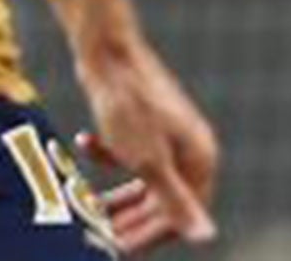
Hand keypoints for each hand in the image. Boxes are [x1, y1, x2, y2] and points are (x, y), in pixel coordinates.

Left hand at [77, 43, 219, 251]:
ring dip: (117, 194)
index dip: (151, 236)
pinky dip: (106, 152)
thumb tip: (207, 238)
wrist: (106, 49)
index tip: (119, 248)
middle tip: (101, 236)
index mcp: (199, 158)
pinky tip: (83, 141)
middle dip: (131, 219)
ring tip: (90, 208)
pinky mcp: (140, 118)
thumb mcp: (148, 162)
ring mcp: (164, 131)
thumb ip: (175, 203)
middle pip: (162, 198)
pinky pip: (127, 149)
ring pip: (142, 177)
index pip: (182, 213)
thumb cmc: (128, 106)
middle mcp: (188, 146)